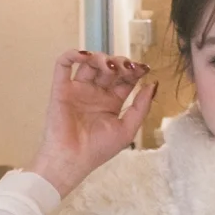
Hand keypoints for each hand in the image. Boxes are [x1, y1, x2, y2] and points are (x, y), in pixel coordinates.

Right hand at [28, 51, 157, 196]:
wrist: (73, 160)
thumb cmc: (99, 150)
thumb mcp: (127, 129)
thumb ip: (141, 107)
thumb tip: (153, 84)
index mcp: (112, 102)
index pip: (125, 79)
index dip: (135, 70)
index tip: (145, 68)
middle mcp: (95, 93)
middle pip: (110, 68)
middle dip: (120, 63)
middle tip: (127, 67)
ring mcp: (78, 89)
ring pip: (89, 63)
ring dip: (101, 58)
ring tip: (110, 65)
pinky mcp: (61, 89)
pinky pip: (63, 65)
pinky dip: (73, 55)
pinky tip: (86, 56)